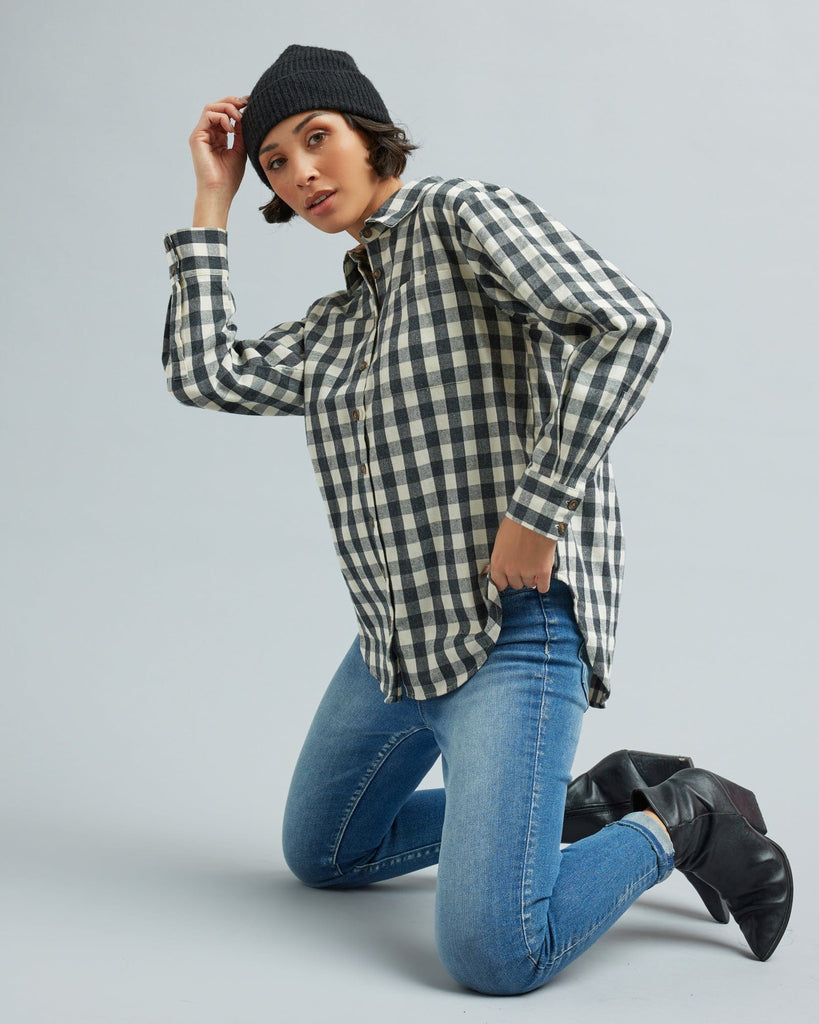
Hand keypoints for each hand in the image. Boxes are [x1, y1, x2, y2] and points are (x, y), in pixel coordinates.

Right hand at [189, 95, 248, 221]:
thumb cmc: (229, 177)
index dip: (236, 106)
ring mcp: (201, 134)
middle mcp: (207, 134)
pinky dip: (221, 117)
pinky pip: (208, 116)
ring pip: (211, 108)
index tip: (250, 104)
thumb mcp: (240, 150)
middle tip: (245, 103)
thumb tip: (244, 115)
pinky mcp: (196, 137)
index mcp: (217, 137)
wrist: (220, 192)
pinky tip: (231, 129)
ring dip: (227, 108)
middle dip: (232, 102)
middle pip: (216, 106)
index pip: (224, 114)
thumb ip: (240, 133)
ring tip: (238, 117)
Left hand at [480, 517, 556, 593]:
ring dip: (532, 577)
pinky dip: (543, 584)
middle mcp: (511, 571)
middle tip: (524, 565)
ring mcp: (527, 572)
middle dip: (520, 577)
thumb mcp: (500, 542)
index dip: (505, 581)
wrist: (534, 518)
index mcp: (498, 564)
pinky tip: (543, 577)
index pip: (499, 584)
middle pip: (515, 585)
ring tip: (535, 564)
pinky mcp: (542, 571)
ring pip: (529, 584)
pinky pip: (543, 587)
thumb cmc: (516, 525)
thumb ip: (501, 558)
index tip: (508, 579)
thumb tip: (501, 568)